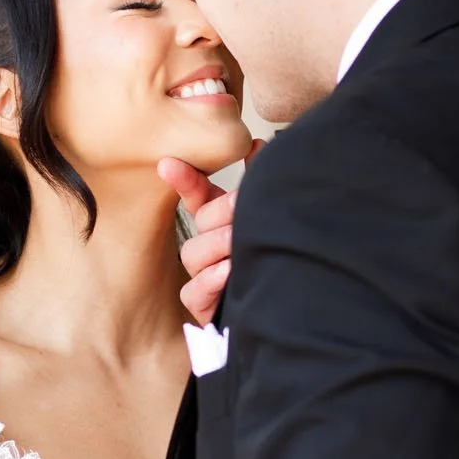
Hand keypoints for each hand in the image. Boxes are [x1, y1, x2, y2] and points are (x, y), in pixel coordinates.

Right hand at [160, 144, 258, 328]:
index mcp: (220, 222)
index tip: (169, 163)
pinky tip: (227, 272)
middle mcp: (208, 247)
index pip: (197, 195)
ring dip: (216, 245)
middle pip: (200, 222)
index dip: (184, 179)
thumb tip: (259, 146)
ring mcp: (202, 277)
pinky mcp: (203, 307)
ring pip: (193, 254)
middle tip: (240, 205)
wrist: (289, 312)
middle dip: (220, 212)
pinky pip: (192, 293)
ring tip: (237, 243)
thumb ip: (259, 183)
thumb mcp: (267, 218)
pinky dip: (209, 280)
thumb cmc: (274, 261)